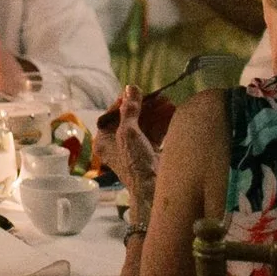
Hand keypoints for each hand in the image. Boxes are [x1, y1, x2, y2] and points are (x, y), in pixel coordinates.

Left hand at [111, 84, 160, 209]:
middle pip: (131, 120)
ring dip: (157, 114)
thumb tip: (130, 88)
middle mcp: (117, 145)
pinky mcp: (149, 154)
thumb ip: (129, 110)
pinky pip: (154, 135)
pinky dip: (162, 124)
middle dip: (146, 107)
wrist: (153, 187)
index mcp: (104, 141)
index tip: (136, 92)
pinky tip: (172, 113)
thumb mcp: (128, 132)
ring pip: (145, 126)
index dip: (124, 102)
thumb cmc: (134, 161)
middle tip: (159, 96)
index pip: (112, 115)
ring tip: (169, 102)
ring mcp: (134, 150)